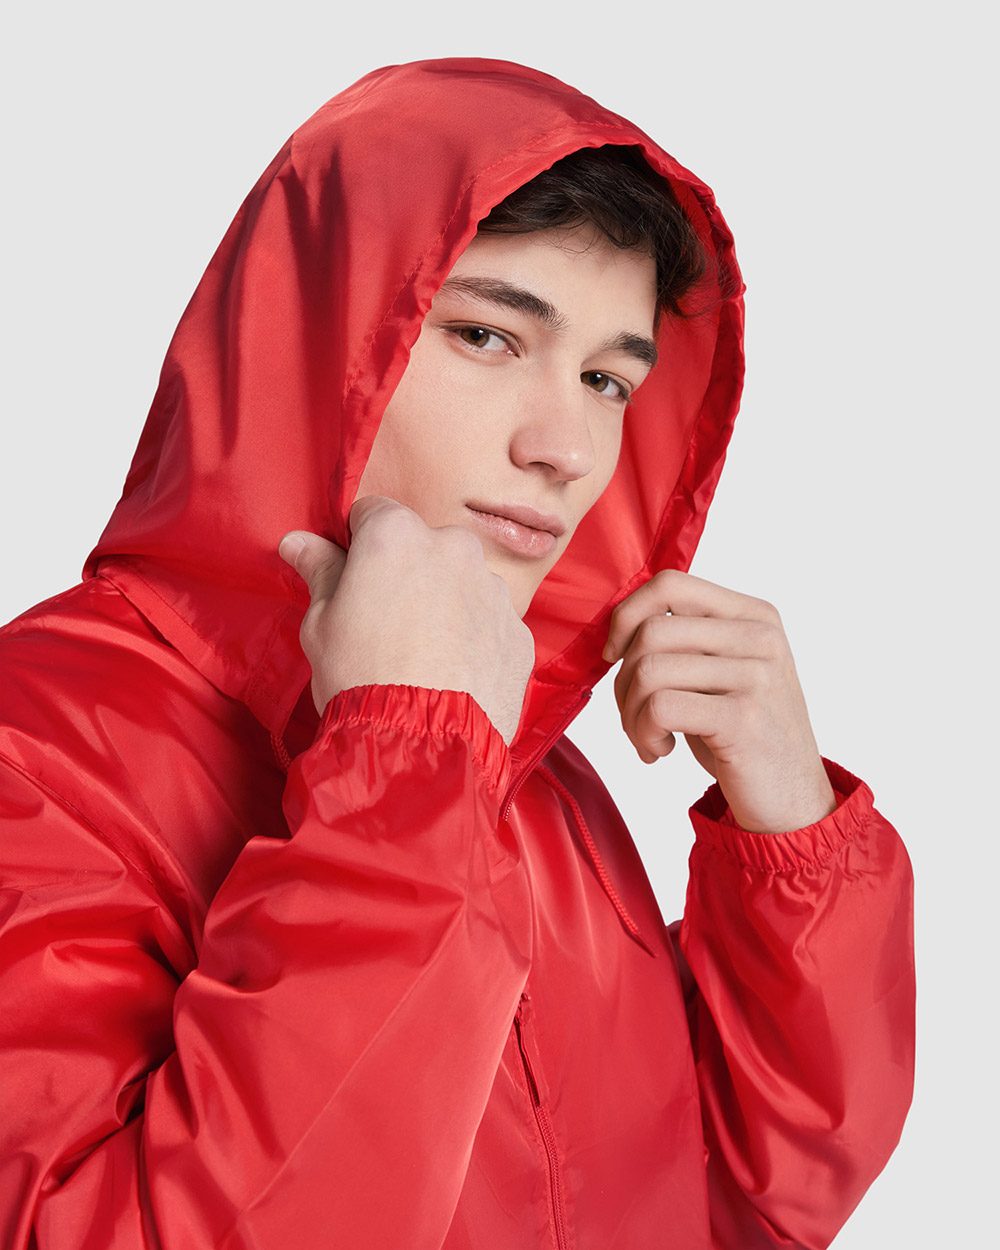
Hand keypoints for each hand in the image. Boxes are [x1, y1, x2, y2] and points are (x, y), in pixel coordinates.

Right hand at [278, 496, 533, 744]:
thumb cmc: (361, 678)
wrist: (422, 746)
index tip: (352, 580)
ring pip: (462, 583)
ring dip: (444, 605)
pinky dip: (473, 639)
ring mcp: (493, 590)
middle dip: (407, 574)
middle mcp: (455, 549)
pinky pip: (490, 623)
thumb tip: (299, 542)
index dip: (357, 547)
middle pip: (424, 546)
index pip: (372, 514)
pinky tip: (450, 673)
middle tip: (385, 625)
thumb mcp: (321, 623)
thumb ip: (320, 572)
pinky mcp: (518, 631)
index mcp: (398, 535)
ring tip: (421, 656)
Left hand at [604, 569, 835, 833]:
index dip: (626, 616)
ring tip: (647, 738)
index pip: (670, 584)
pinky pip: (659, 707)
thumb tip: (617, 629)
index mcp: (753, 615)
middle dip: (623, 679)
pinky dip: (643, 733)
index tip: (614, 655)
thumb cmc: (743, 736)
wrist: (792, 801)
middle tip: (635, 716)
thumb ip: (685, 640)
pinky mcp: (743, 717)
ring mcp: (756, 675)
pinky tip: (659, 751)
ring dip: (631, 714)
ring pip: (649, 670)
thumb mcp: (721, 673)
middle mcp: (760, 637)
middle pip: (652, 631)